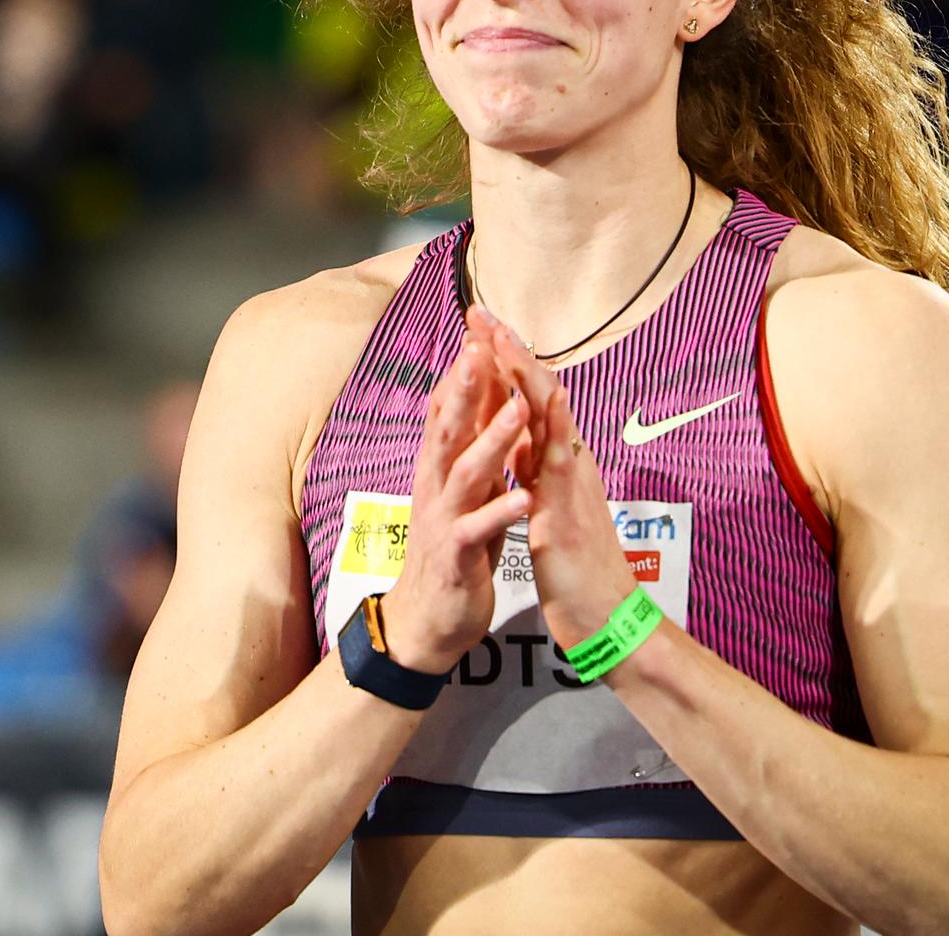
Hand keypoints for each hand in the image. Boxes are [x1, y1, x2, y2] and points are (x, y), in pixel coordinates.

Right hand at [378, 335, 533, 672]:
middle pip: (450, 428)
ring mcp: (443, 519)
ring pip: (466, 472)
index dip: (465, 371)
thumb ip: (472, 446)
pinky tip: (523, 500)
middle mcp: (436, 485)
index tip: (480, 329)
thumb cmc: (452, 546)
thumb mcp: (462, 489)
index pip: (449, 409)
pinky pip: (477, 531)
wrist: (426, 618)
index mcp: (441, 467)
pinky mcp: (456, 556)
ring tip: (518, 410)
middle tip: (482, 348)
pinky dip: (500, 513)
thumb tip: (483, 398)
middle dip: (467, 388)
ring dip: (492, 440)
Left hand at [470, 306, 637, 650]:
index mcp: (555, 462)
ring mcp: (569, 483)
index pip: (525, 400)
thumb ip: (539, 469)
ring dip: (524, 374)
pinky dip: (553, 427)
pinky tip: (545, 398)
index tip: (477, 326)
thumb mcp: (552, 506)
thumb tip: (523, 434)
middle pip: (536, 394)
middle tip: (481, 310)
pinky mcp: (567, 511)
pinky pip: (560, 463)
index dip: (501, 361)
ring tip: (502, 336)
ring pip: (549, 416)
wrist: (608, 618)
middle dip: (507, 350)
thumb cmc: (579, 566)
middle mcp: (565, 462)